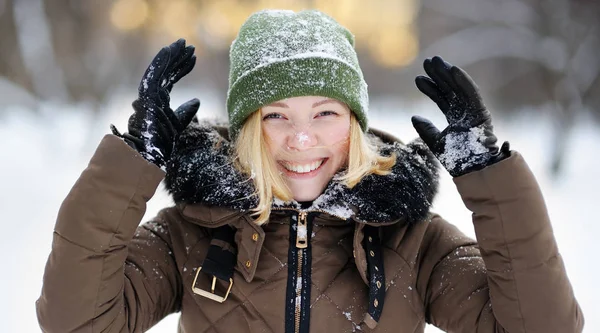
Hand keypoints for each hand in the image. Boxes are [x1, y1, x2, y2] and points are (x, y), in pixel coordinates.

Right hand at [111, 39, 199, 168]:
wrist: (149, 154)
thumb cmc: (160, 142)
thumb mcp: (179, 124)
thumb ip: (186, 111)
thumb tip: (197, 100)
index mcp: (158, 100)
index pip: (170, 79)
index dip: (182, 68)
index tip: (194, 58)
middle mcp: (151, 95)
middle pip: (166, 71)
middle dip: (178, 58)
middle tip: (190, 45)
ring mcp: (147, 95)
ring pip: (160, 70)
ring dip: (172, 55)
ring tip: (184, 44)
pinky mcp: (146, 96)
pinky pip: (153, 74)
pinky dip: (161, 61)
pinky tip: (170, 50)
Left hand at [411, 56, 508, 176]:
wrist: (473, 170)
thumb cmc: (458, 160)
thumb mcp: (436, 143)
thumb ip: (426, 129)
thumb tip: (414, 117)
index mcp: (457, 118)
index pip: (442, 99)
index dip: (431, 88)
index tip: (418, 79)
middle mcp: (466, 112)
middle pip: (451, 90)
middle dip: (439, 75)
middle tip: (426, 62)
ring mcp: (474, 111)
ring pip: (459, 88)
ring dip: (448, 74)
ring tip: (436, 62)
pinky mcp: (481, 112)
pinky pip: (472, 93)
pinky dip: (463, 81)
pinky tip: (452, 70)